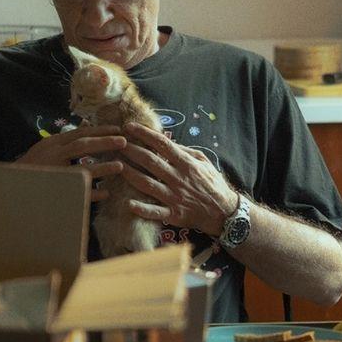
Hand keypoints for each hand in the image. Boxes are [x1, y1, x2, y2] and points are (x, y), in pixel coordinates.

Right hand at [14, 124, 123, 202]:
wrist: (9, 187)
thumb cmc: (31, 168)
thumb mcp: (46, 149)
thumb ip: (64, 143)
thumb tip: (86, 130)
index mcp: (53, 143)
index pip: (80, 133)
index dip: (100, 130)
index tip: (118, 129)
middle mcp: (53, 155)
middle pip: (83, 145)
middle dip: (105, 142)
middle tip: (124, 142)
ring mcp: (54, 173)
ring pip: (82, 169)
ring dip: (103, 168)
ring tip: (120, 166)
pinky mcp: (55, 191)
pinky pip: (77, 192)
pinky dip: (92, 193)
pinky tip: (106, 193)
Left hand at [117, 121, 237, 233]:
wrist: (225, 212)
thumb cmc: (213, 184)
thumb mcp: (204, 162)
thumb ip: (186, 151)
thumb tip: (167, 142)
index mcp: (186, 164)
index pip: (163, 144)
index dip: (145, 134)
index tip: (129, 126)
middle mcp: (179, 179)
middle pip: (151, 162)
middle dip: (131, 151)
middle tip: (116, 143)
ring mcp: (175, 197)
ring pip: (148, 184)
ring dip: (130, 174)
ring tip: (116, 166)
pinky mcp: (174, 214)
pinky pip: (156, 212)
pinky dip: (143, 209)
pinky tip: (128, 204)